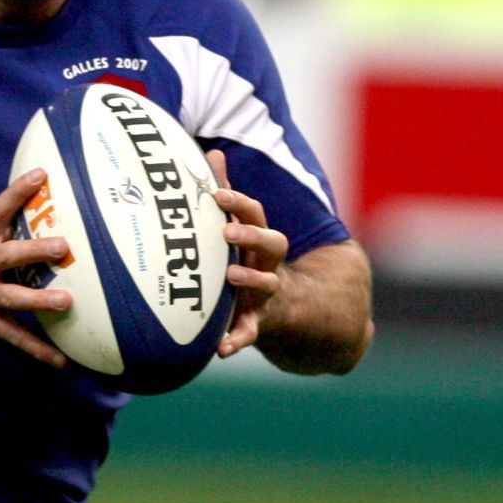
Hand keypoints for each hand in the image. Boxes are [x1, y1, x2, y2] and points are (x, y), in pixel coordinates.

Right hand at [0, 169, 73, 365]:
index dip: (18, 192)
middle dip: (35, 250)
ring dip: (39, 300)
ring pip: (10, 297)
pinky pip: (10, 336)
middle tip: (63, 247)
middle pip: (8, 255)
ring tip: (66, 302)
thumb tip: (32, 225)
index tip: (40, 175)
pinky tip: (59, 360)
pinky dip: (36, 348)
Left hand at [207, 148, 286, 358]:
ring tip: (231, 276)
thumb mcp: (241, 230)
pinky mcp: (259, 322)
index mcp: (259, 239)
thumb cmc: (249, 260)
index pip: (255, 214)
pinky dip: (236, 340)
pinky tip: (220, 350)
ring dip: (251, 279)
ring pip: (267, 283)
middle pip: (272, 242)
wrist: (289, 309)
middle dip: (251, 235)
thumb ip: (227, 196)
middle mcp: (267, 262)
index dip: (239, 203)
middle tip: (227, 232)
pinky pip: (250, 332)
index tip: (218, 194)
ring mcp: (267, 292)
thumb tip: (213, 153)